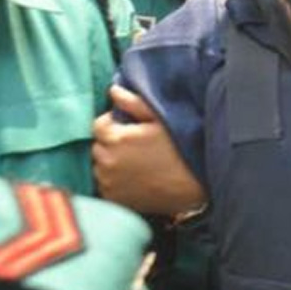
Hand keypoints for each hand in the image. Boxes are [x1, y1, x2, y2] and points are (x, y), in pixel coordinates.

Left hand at [92, 86, 207, 214]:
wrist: (192, 186)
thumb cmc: (179, 149)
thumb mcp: (160, 119)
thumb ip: (133, 103)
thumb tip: (113, 90)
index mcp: (116, 138)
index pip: (98, 125)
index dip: (114, 124)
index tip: (131, 129)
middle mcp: (106, 161)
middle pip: (98, 146)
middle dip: (111, 143)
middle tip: (136, 147)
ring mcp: (108, 182)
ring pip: (100, 167)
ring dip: (111, 163)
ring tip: (136, 164)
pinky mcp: (113, 199)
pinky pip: (105, 186)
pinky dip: (114, 182)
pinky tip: (135, 179)